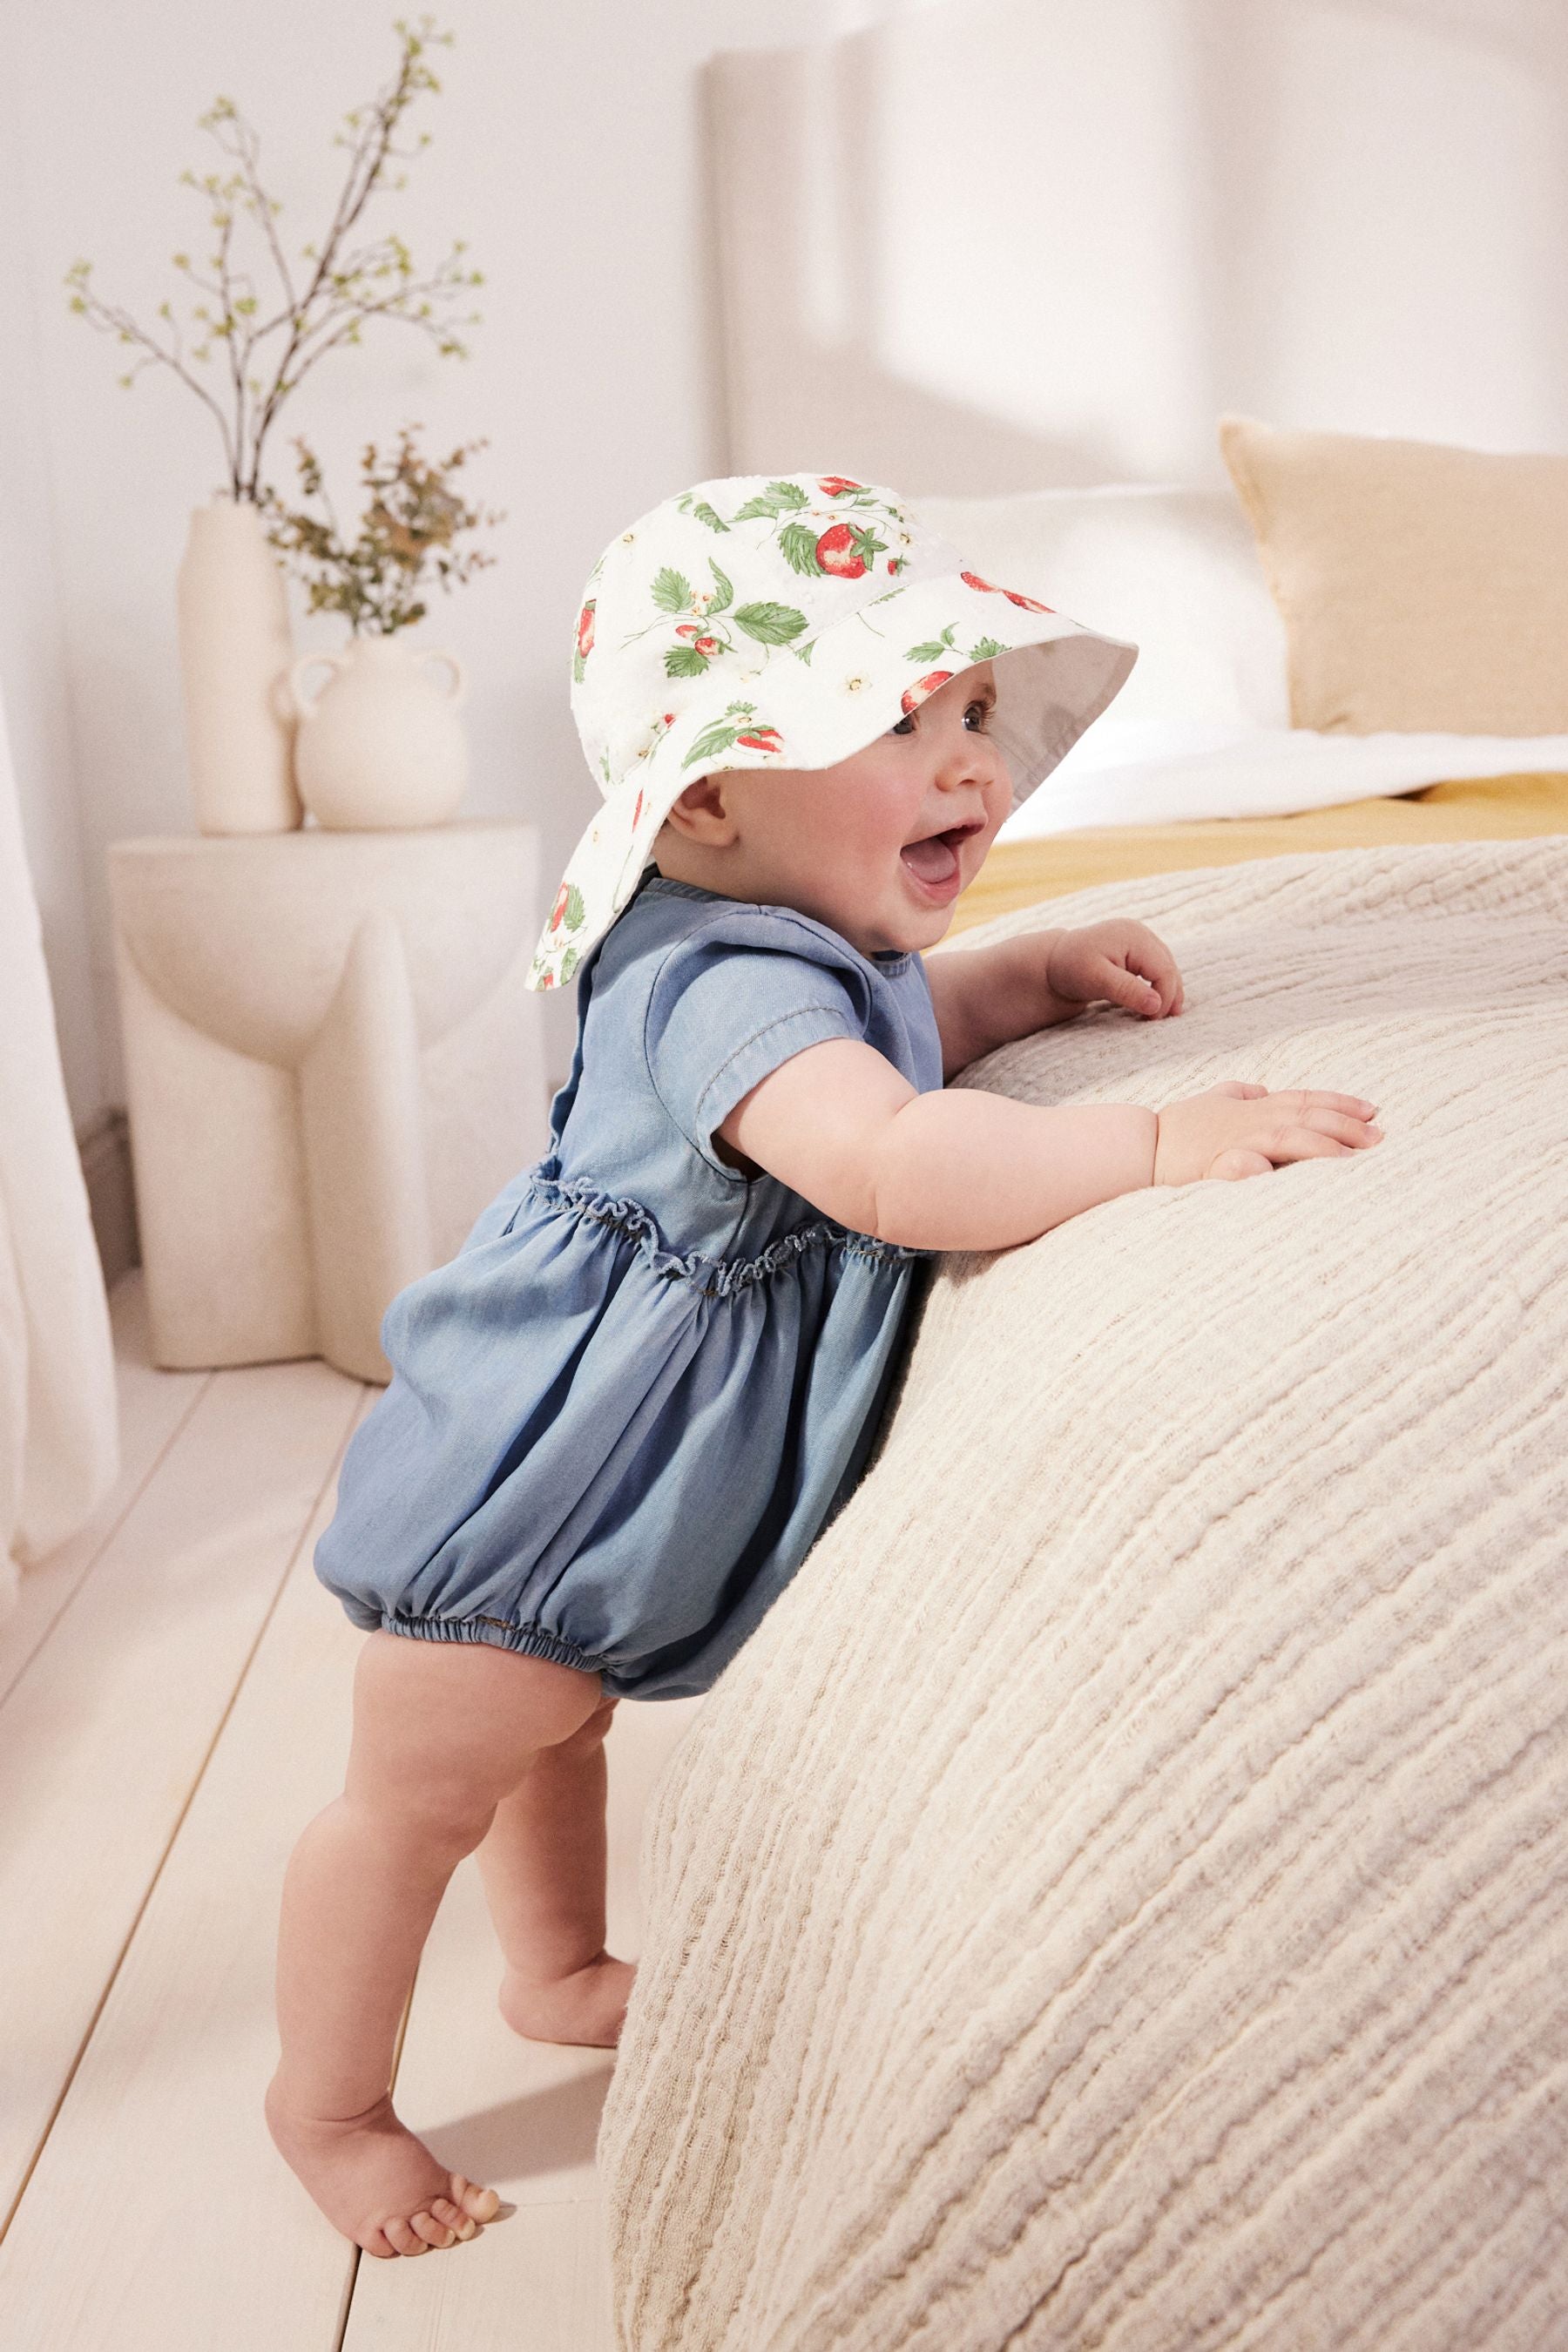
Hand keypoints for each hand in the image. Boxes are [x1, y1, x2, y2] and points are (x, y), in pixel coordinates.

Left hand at [1046, 920, 1183, 1019]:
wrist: (1055, 961)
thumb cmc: (1072, 969)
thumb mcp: (1097, 981)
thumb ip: (1127, 990)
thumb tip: (1157, 1005)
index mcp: (1134, 936)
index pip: (1164, 970)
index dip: (1165, 997)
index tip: (1152, 1020)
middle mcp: (1140, 933)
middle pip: (1169, 967)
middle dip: (1170, 995)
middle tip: (1163, 1021)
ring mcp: (1140, 939)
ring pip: (1165, 967)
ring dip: (1167, 991)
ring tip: (1163, 1015)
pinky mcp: (1137, 948)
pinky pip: (1156, 968)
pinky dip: (1158, 985)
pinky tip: (1154, 1002)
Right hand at [1153, 1082, 1382, 1184]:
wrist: (1138, 1148)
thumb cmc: (1175, 1130)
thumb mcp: (1210, 1102)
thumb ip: (1238, 1094)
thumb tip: (1261, 1089)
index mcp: (1253, 1107)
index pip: (1304, 1100)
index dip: (1339, 1103)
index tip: (1373, 1110)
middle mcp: (1250, 1120)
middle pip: (1306, 1117)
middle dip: (1345, 1126)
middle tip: (1380, 1137)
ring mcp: (1235, 1141)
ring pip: (1287, 1137)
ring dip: (1321, 1145)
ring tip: (1352, 1158)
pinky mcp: (1216, 1165)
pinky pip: (1246, 1166)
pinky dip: (1268, 1168)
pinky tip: (1289, 1175)